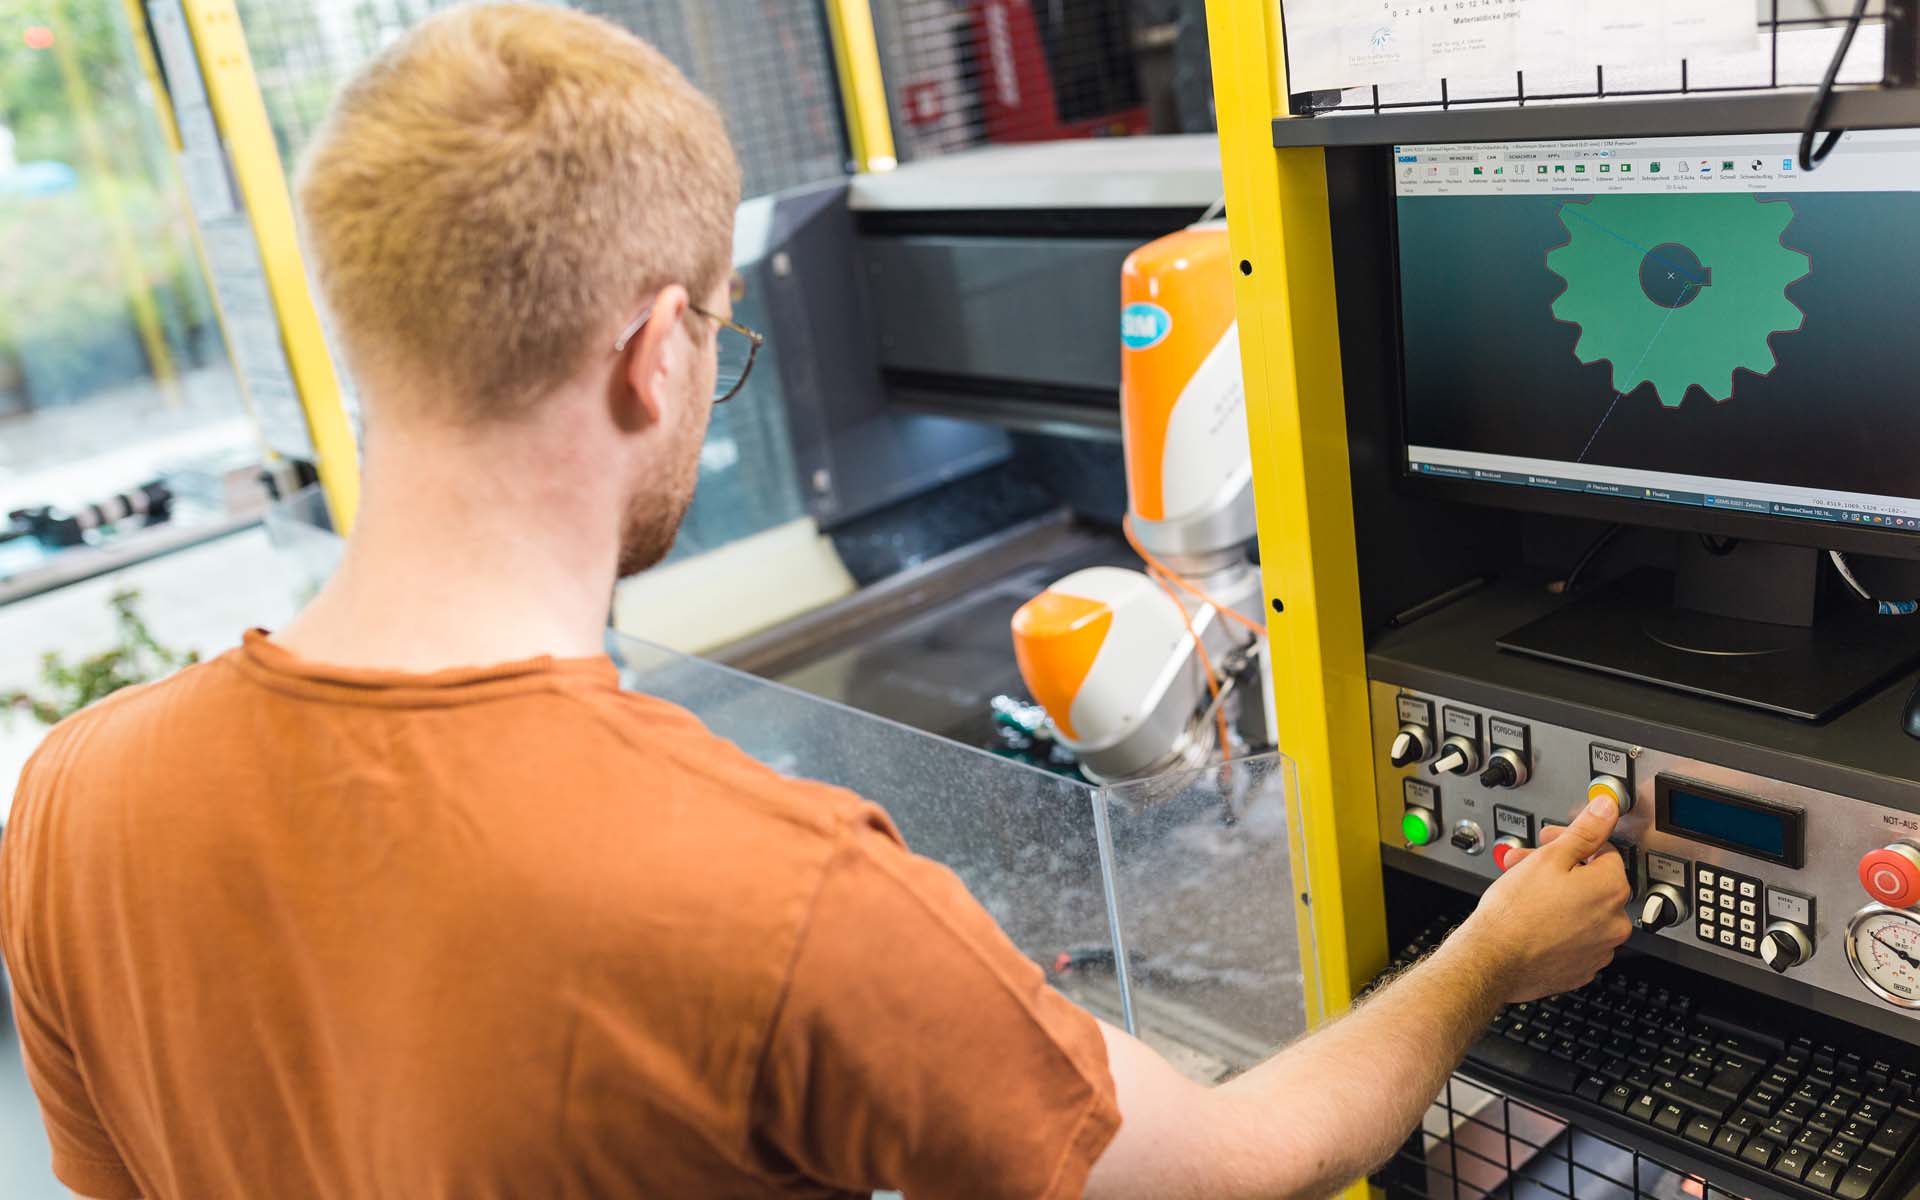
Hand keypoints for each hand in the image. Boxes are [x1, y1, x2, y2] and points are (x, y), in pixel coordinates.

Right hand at [1453, 795, 1633, 1002]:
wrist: (1493, 960)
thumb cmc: (1515, 912)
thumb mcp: (1548, 857)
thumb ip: (1584, 831)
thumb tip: (1606, 809)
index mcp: (1610, 889)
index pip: (1603, 852)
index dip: (1571, 843)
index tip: (1549, 843)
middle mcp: (1614, 922)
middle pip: (1592, 882)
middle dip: (1560, 869)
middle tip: (1529, 866)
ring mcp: (1599, 949)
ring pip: (1583, 911)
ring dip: (1560, 897)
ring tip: (1526, 894)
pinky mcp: (1582, 969)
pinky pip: (1576, 939)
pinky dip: (1560, 926)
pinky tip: (1535, 920)